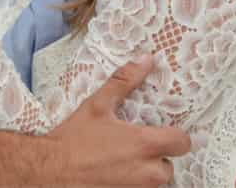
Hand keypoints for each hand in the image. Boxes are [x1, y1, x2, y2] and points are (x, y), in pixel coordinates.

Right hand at [48, 57, 190, 186]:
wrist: (52, 170)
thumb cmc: (75, 138)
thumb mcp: (98, 104)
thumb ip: (125, 81)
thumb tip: (146, 60)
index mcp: (144, 144)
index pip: (182, 142)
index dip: (176, 135)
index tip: (163, 131)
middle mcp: (147, 173)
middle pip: (170, 165)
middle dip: (157, 156)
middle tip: (136, 146)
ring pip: (157, 181)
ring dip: (147, 172)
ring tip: (125, 160)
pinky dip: (135, 183)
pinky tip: (117, 173)